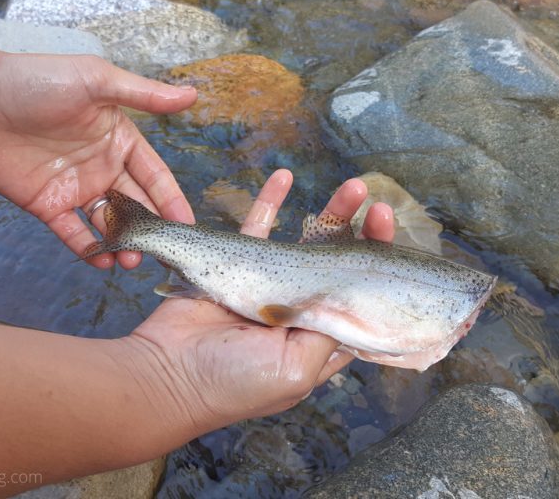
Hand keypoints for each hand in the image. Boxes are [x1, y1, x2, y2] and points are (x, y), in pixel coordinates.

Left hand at [0, 52, 195, 268]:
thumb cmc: (36, 81)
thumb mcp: (97, 80)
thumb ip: (144, 94)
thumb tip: (191, 96)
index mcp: (118, 138)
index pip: (153, 175)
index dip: (171, 199)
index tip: (186, 225)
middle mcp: (101, 165)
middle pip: (135, 204)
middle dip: (150, 229)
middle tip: (162, 252)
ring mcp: (74, 186)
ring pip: (107, 223)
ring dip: (123, 243)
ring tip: (132, 260)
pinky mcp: (46, 204)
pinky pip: (72, 232)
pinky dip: (89, 248)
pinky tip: (103, 260)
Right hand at [124, 170, 394, 430]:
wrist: (167, 373)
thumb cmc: (232, 382)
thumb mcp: (295, 371)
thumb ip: (326, 335)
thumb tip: (348, 301)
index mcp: (317, 340)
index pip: (359, 301)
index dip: (378, 271)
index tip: (391, 243)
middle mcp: (298, 311)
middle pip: (338, 266)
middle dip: (362, 236)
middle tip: (380, 209)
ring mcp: (268, 286)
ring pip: (305, 241)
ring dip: (330, 213)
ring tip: (353, 187)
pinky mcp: (236, 266)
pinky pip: (256, 226)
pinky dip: (270, 201)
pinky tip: (283, 177)